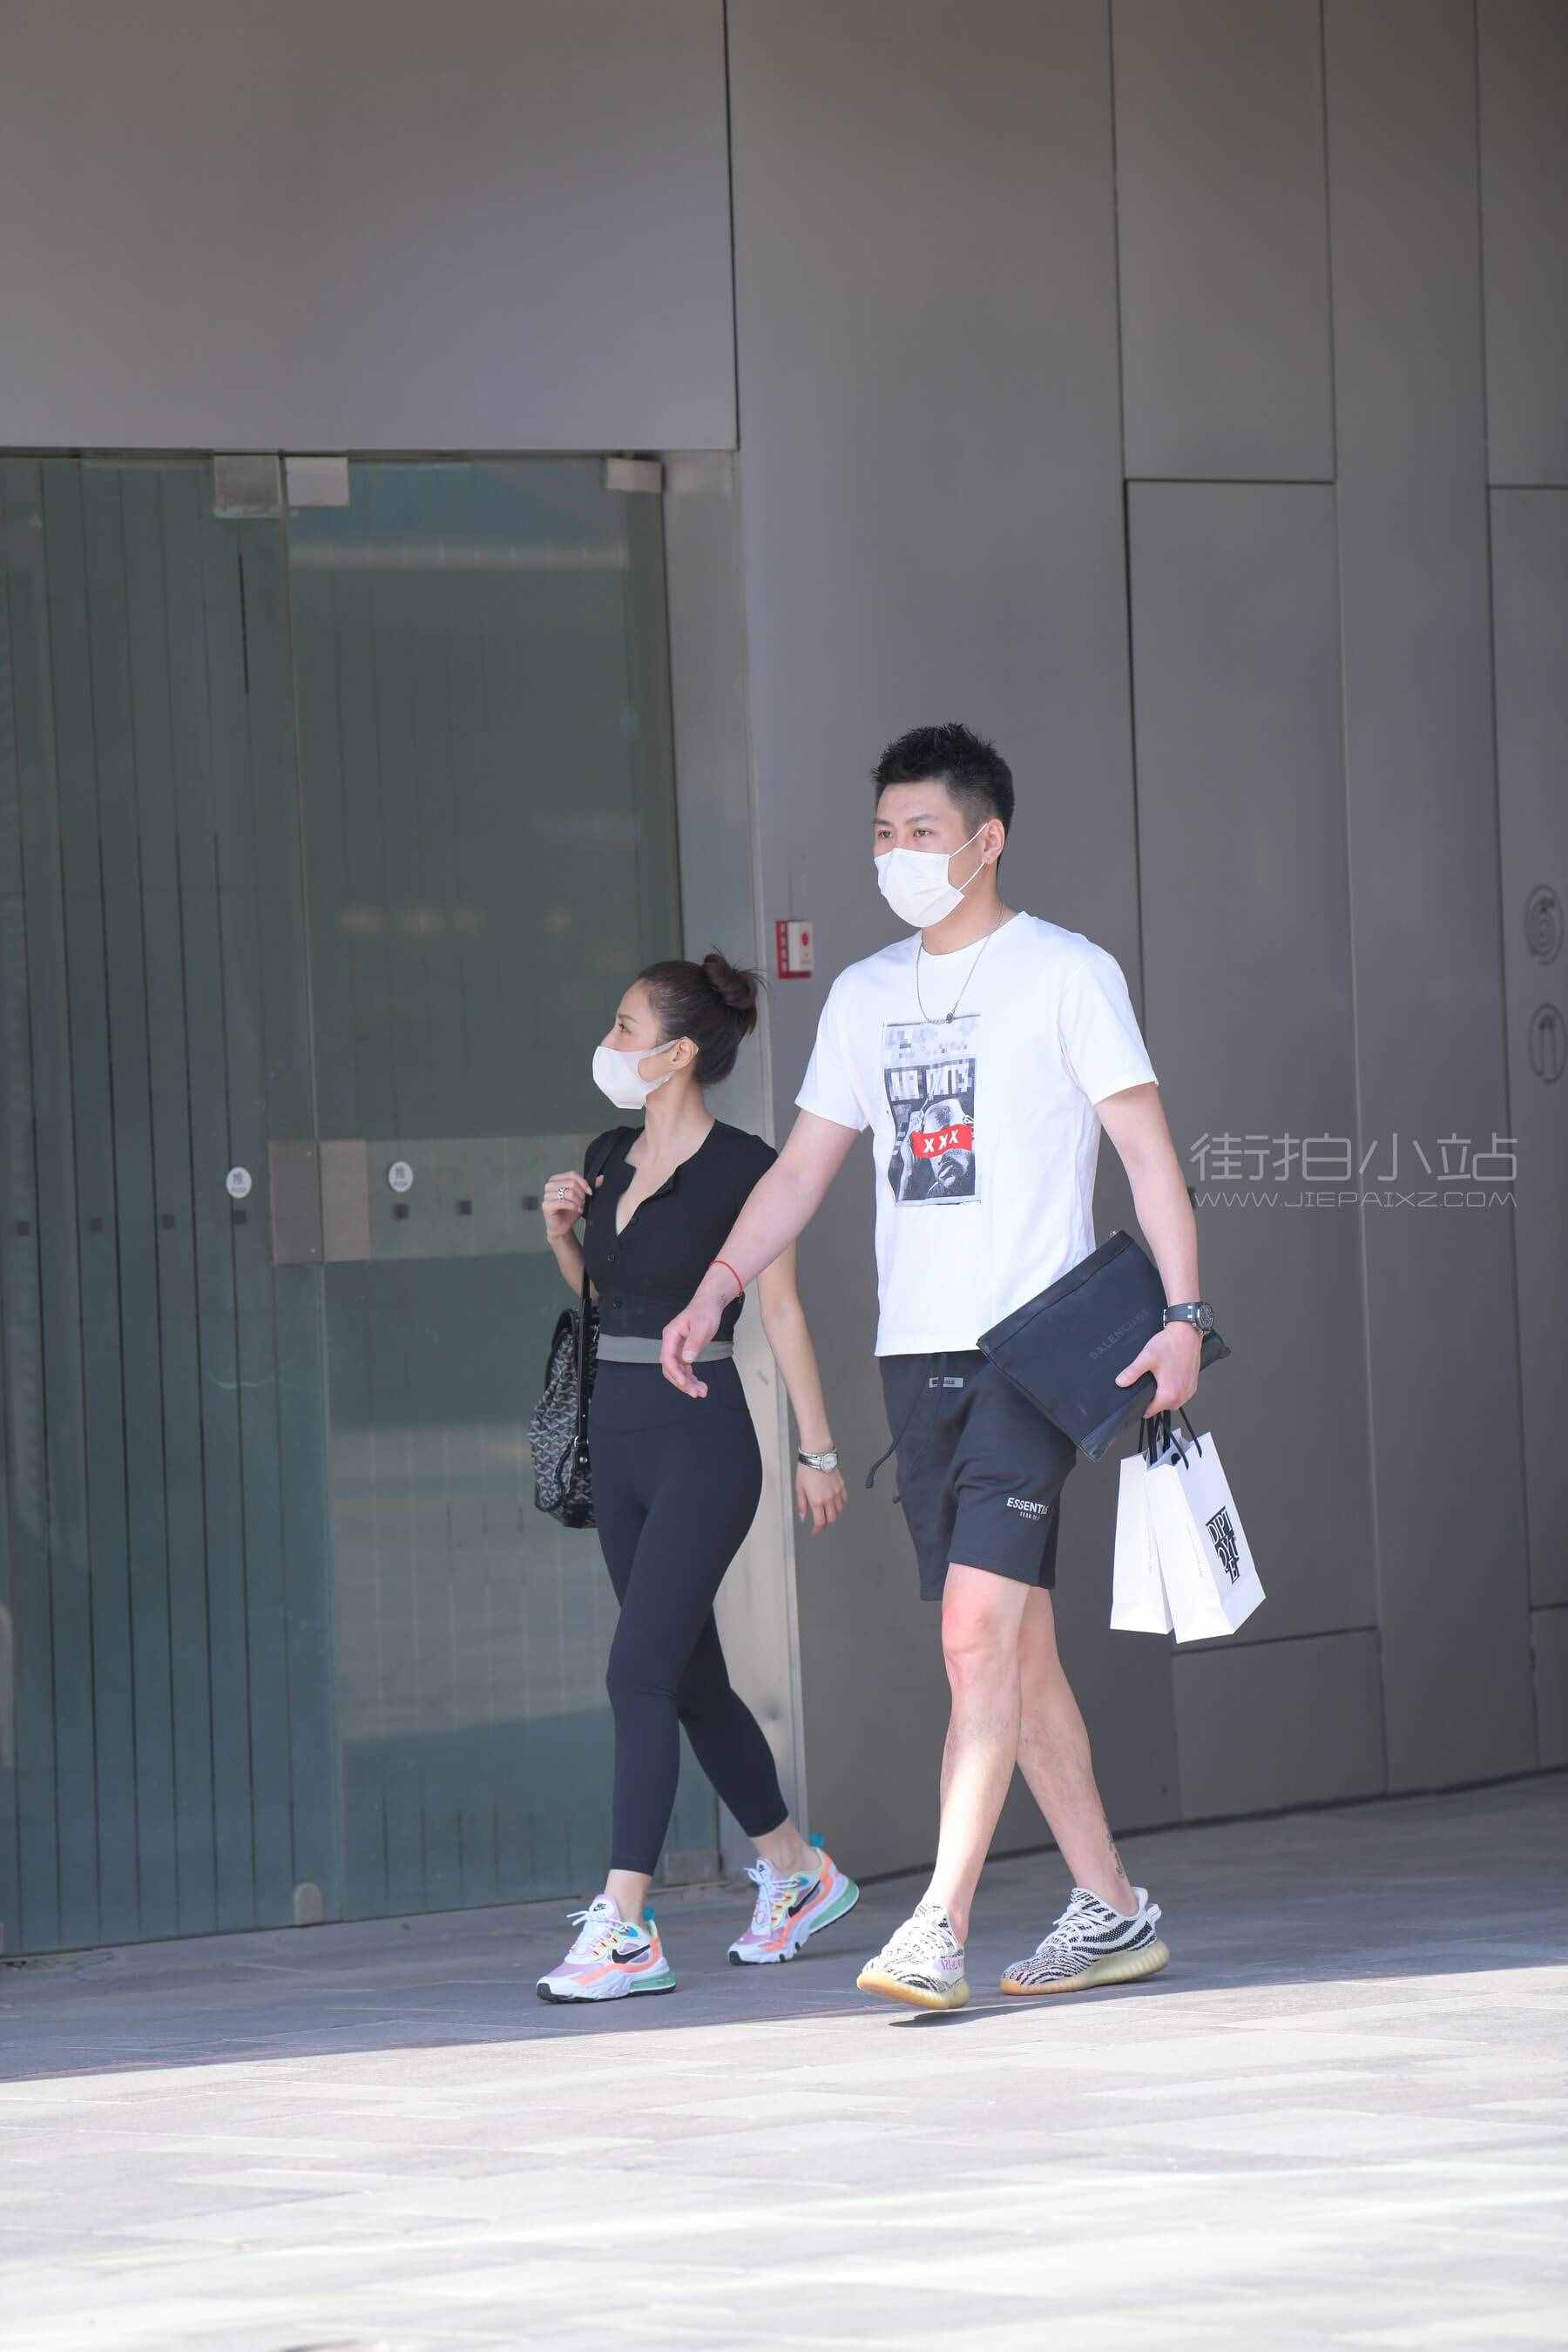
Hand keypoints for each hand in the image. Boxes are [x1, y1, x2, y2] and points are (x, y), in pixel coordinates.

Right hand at [541, 1170, 595, 1241]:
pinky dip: (573, 1206)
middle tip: (583, 1201)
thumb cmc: (569, 1211)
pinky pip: (563, 1202)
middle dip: (581, 1193)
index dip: (583, 1182)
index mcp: (556, 1179)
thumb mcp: (581, 1197)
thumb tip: (601, 1178)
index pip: (572, 1174)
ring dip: (577, 1201)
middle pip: (571, 1183)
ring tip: (579, 1206)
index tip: (589, 1191)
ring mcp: (546, 1195)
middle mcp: (550, 1185)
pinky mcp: (546, 1205)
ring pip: (568, 1192)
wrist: (562, 1226)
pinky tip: (577, 1210)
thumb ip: (589, 1187)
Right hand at [660, 1283, 725, 1397]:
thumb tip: (686, 1360)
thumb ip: (694, 1343)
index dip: (675, 1373)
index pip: (667, 1358)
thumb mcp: (702, 1327)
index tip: (685, 1383)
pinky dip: (690, 1377)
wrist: (710, 1303)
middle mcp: (670, 1343)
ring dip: (687, 1383)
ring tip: (701, 1392)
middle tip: (696, 1393)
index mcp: (671, 1336)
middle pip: (670, 1368)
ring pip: (678, 1370)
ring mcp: (676, 1348)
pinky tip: (699, 1385)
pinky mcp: (684, 1351)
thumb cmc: (705, 1312)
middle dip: (682, 1382)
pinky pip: (684, 1368)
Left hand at [795, 1463, 846, 1534]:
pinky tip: (835, 1503)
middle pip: (832, 1519)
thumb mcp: (799, 1488)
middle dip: (826, 1523)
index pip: (820, 1522)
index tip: (814, 1532)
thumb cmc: (807, 1468)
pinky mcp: (841, 1485)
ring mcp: (836, 1492)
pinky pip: (844, 1500)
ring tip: (826, 1512)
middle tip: (820, 1523)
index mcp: (817, 1501)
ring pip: (839, 1510)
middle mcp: (828, 1498)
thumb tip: (803, 1516)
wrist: (818, 1454)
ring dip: (833, 1514)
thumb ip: (802, 1504)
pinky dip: (840, 1505)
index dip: (817, 1530)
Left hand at [1115, 1321, 1200, 1414]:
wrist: (1187, 1333)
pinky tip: (1169, 1379)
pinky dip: (1174, 1390)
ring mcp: (1189, 1391)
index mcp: (1169, 1394)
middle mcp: (1181, 1396)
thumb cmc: (1170, 1344)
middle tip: (1148, 1383)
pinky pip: (1181, 1395)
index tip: (1138, 1396)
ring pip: (1172, 1402)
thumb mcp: (1146, 1358)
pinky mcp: (1193, 1385)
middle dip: (1153, 1399)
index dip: (1141, 1405)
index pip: (1150, 1411)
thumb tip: (1120, 1382)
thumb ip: (1132, 1372)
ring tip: (1158, 1381)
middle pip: (1161, 1407)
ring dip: (1164, 1396)